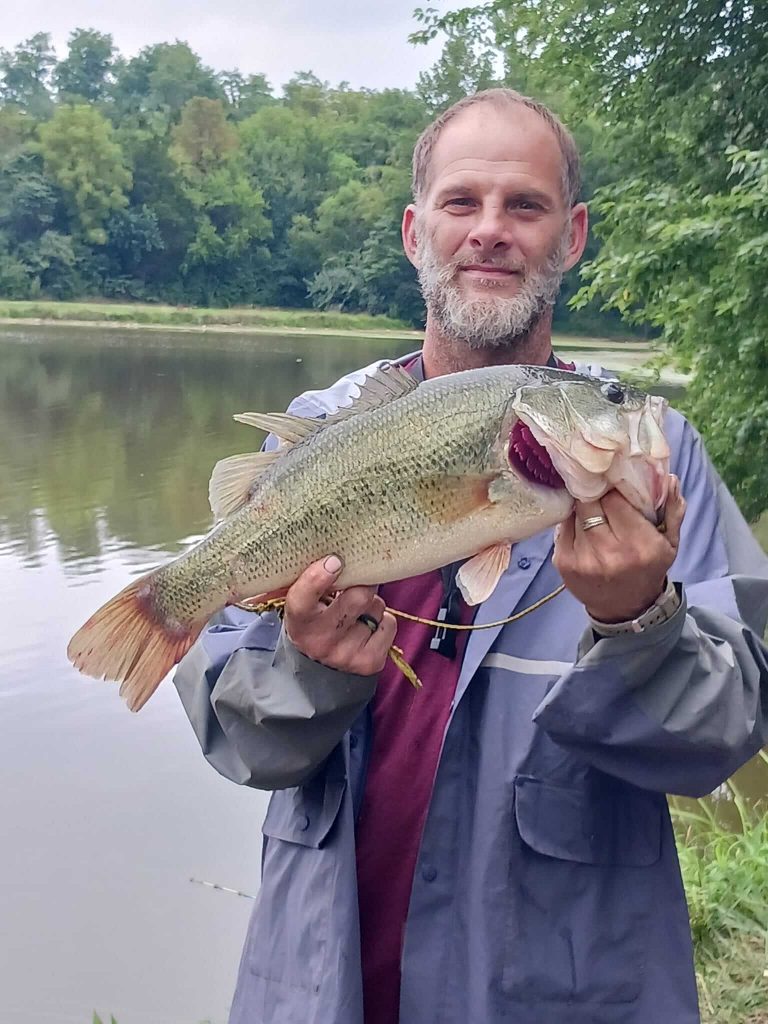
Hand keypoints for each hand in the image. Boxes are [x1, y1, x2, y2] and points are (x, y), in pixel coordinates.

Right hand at [283, 554, 396, 674]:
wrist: (319, 665)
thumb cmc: (315, 618)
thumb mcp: (305, 601)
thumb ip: (315, 579)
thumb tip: (338, 553)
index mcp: (299, 621)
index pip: (302, 599)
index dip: (317, 578)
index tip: (333, 561)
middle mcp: (320, 641)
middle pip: (357, 598)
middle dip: (362, 583)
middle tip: (358, 580)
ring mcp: (346, 654)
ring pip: (377, 608)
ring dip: (372, 603)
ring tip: (357, 611)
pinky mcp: (370, 662)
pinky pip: (390, 623)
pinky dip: (383, 620)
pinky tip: (368, 627)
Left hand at [553, 475, 685, 622]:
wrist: (625, 608)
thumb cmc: (649, 568)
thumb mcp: (670, 542)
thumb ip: (672, 509)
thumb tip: (670, 478)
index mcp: (641, 545)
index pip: (614, 499)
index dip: (612, 488)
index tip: (613, 486)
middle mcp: (610, 553)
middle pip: (589, 503)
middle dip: (594, 495)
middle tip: (600, 493)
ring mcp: (583, 559)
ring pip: (574, 513)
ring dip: (582, 508)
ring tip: (593, 511)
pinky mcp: (563, 563)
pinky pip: (561, 527)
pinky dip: (570, 522)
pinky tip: (582, 526)